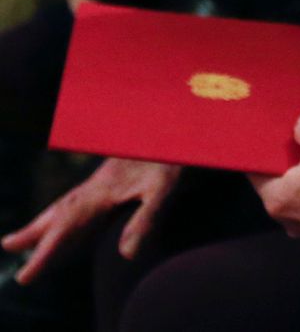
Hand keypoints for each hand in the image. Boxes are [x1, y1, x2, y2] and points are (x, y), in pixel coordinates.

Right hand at [0, 157, 180, 282]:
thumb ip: (146, 219)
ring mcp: (110, 177)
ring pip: (70, 202)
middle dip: (35, 232)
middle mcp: (101, 184)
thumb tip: (126, 256)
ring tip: (25, 234)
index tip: (25, 276)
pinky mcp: (121, 171)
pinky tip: (71, 213)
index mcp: (105, 190)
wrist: (183, 122)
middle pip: (62, 211)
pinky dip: (69, 209)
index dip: (47, 253)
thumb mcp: (167, 187)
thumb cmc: (179, 155)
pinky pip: (85, 196)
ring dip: (48, 220)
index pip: (69, 227)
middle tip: (8, 245)